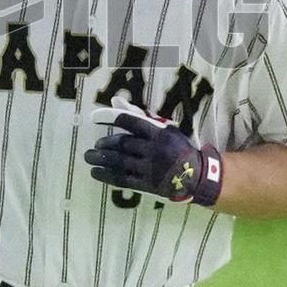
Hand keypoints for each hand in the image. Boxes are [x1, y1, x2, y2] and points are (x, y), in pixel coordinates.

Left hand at [85, 95, 223, 206]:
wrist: (197, 175)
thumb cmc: (177, 147)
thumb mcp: (164, 128)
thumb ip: (138, 115)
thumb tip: (115, 101)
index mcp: (159, 133)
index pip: (130, 121)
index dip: (109, 117)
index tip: (94, 117)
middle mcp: (154, 149)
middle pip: (122, 144)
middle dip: (104, 144)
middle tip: (95, 145)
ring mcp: (150, 169)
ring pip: (120, 162)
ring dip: (100, 159)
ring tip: (89, 157)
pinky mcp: (147, 185)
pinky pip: (122, 179)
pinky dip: (106, 175)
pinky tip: (96, 172)